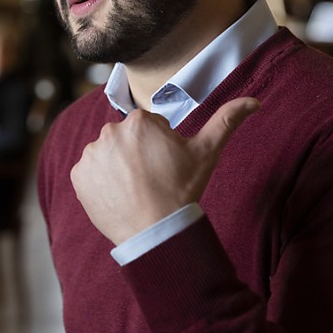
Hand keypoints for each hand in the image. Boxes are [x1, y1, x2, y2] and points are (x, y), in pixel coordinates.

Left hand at [71, 97, 259, 244]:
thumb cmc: (182, 190)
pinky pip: (91, 173)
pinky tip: (119, 195)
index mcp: (139, 121)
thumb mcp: (207, 153)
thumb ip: (227, 120)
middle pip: (126, 139)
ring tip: (136, 189)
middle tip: (151, 179)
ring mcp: (90, 153)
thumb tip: (253, 101)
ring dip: (118, 167)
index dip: (160, 147)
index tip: (165, 166)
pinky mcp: (78, 175)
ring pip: (108, 155)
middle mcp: (109, 131)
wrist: (155, 230)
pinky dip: (101, 182)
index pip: (148, 128)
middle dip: (137, 154)